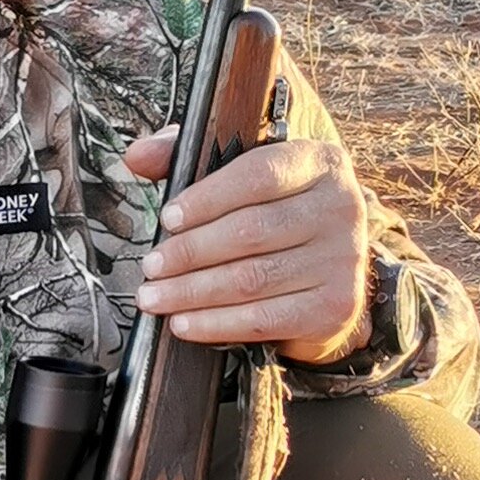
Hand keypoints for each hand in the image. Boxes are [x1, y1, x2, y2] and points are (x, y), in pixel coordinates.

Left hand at [129, 125, 370, 366]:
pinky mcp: (334, 306)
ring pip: (251, 278)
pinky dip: (215, 324)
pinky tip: (183, 322)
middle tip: (151, 266)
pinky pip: (263, 319)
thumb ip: (189, 156)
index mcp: (319, 163)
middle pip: (250, 231)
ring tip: (154, 296)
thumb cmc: (273, 215)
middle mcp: (341, 207)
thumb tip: (137, 156)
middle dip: (189, 252)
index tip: (168, 218)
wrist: (327, 273)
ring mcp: (342, 259)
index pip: (258, 175)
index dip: (207, 198)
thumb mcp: (239, 175)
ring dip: (192, 292)